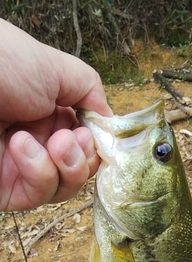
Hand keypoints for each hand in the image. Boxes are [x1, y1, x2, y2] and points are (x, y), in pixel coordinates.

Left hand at [0, 20, 111, 211]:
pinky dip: (40, 172)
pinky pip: (38, 195)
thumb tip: (109, 124)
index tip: (96, 136)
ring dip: (67, 167)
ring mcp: (22, 168)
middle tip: (72, 139)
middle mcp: (39, 144)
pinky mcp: (6, 189)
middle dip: (84, 159)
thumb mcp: (60, 69)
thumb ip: (91, 94)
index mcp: (52, 117)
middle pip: (80, 172)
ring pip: (64, 189)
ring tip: (53, 143)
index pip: (87, 146)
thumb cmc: (6, 62)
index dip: (96, 147)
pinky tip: (22, 145)